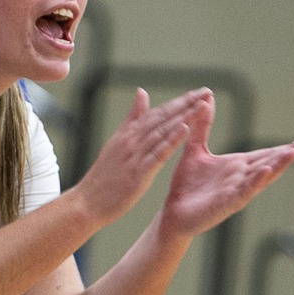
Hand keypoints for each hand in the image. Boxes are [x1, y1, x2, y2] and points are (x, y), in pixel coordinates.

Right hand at [70, 88, 207, 225]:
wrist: (86, 203)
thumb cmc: (102, 177)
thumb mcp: (116, 141)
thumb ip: (132, 118)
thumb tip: (142, 92)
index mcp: (128, 133)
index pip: (158, 112)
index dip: (180, 101)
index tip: (200, 92)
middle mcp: (131, 140)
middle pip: (163, 117)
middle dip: (186, 104)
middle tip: (207, 91)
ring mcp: (134, 156)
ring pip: (162, 132)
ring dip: (184, 117)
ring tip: (202, 106)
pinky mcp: (137, 173)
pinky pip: (157, 154)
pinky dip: (171, 140)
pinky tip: (185, 130)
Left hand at [154, 91, 293, 240]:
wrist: (171, 212)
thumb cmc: (186, 184)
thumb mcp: (195, 149)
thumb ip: (203, 125)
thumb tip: (207, 98)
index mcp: (237, 165)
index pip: (265, 155)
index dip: (284, 149)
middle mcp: (240, 178)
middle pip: (269, 164)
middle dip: (287, 155)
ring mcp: (235, 191)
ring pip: (260, 177)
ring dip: (276, 166)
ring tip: (292, 154)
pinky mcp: (224, 203)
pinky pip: (242, 192)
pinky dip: (254, 182)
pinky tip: (265, 172)